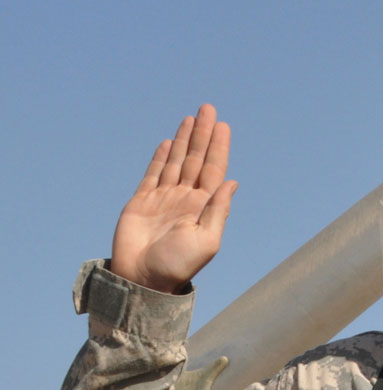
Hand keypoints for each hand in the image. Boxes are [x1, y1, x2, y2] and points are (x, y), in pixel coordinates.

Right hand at [110, 104, 237, 292]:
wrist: (144, 279)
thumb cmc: (178, 265)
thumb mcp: (207, 240)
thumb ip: (218, 210)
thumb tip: (232, 181)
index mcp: (203, 208)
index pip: (213, 170)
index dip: (218, 147)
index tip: (223, 125)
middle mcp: (185, 200)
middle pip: (196, 160)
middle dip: (203, 135)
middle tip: (209, 109)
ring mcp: (164, 199)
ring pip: (176, 162)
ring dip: (184, 140)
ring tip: (192, 118)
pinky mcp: (142, 202)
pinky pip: (153, 174)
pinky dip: (161, 158)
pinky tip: (169, 143)